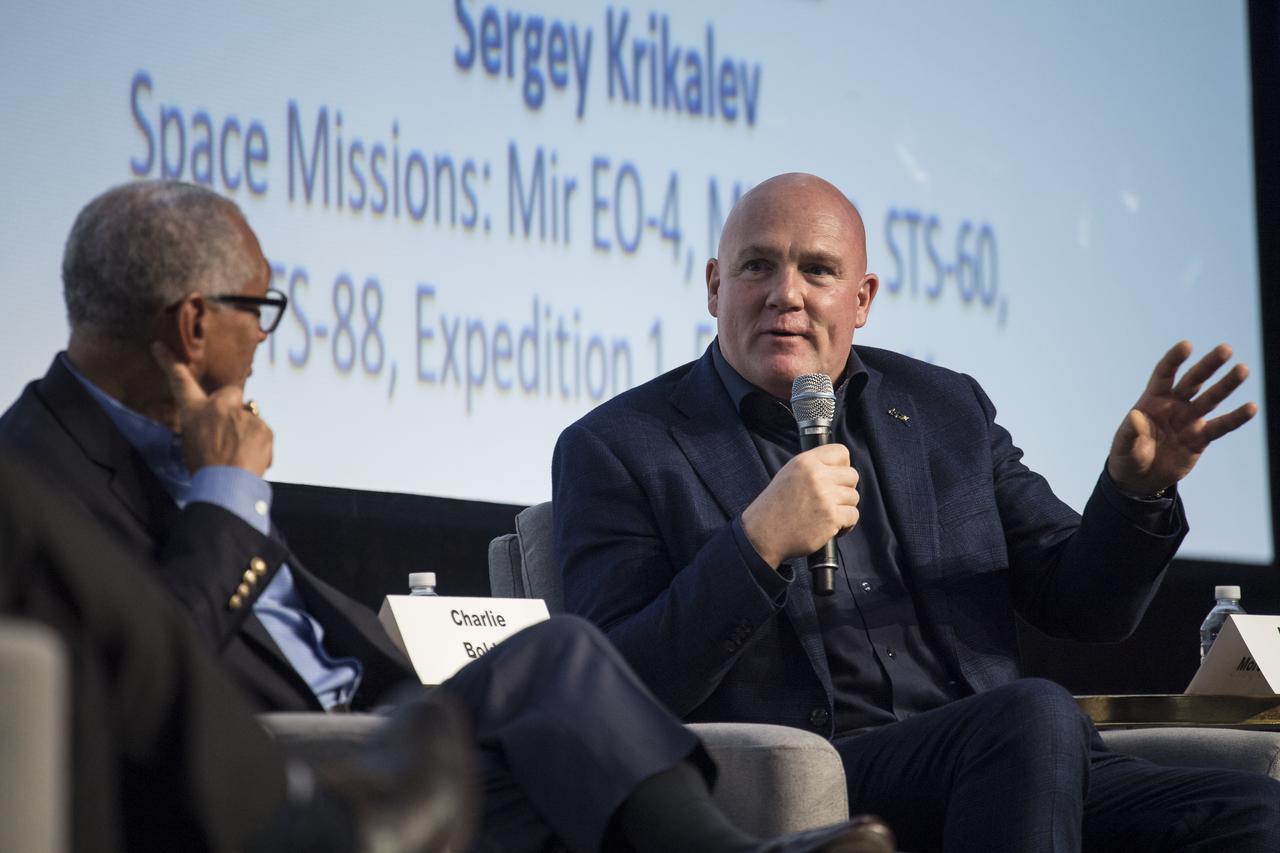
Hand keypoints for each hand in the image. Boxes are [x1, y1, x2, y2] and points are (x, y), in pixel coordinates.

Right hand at [152, 342, 273, 475]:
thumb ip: (202, 429)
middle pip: (229, 393)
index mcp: (195, 412)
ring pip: (248, 418)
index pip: (180, 382)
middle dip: (231, 405)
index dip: (169, 363)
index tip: (160, 346)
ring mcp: (244, 415)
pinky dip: (258, 444)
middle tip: (229, 429)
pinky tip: (251, 459)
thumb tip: (213, 430)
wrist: (227, 486)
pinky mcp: (264, 426)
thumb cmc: (203, 470)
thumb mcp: (190, 445)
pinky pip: (262, 433)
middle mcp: (220, 407)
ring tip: (240, 455)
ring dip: (246, 432)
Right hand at [741, 444, 858, 567]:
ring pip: (854, 497)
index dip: (842, 466)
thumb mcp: (789, 474)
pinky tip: (832, 527)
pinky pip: (853, 516)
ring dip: (844, 508)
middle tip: (831, 500)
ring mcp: (825, 496)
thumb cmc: (776, 507)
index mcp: (805, 462)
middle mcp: (816, 475)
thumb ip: (813, 468)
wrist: (763, 534)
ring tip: (828, 515)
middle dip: (845, 489)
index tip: (836, 478)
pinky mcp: (831, 517)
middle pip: (852, 475)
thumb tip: (840, 468)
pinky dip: (846, 524)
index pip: (841, 452)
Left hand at [1107, 341, 1256, 496]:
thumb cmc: (1128, 457)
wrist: (1140, 479)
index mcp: (1152, 400)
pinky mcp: (1200, 438)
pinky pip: (1220, 426)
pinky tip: (1251, 407)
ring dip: (1226, 385)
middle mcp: (1174, 405)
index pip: (1164, 375)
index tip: (1187, 345)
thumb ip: (1129, 432)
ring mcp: (1189, 420)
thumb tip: (1135, 416)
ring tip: (1242, 369)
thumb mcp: (1123, 447)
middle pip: (1193, 381)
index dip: (1174, 360)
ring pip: (1210, 399)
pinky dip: (1235, 418)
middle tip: (1226, 349)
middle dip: (1208, 365)